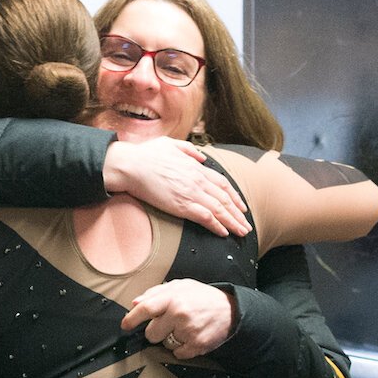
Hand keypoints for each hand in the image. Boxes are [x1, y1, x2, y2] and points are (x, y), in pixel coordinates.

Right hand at [103, 138, 249, 237]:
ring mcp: (191, 193)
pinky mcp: (182, 205)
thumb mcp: (170, 144)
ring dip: (233, 222)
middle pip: (225, 199)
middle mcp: (198, 180)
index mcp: (196, 167)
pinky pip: (206, 217)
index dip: (235, 197)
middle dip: (238, 214)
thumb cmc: (145, 154)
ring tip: (242, 232)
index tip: (241, 207)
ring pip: (220, 210)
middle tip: (246, 226)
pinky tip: (224, 233)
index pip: (223, 183)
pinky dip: (217, 226)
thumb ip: (189, 150)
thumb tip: (202, 157)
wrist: (131, 165)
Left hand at [121, 279, 235, 358]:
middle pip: (152, 334)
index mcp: (173, 297)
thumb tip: (135, 303)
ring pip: (165, 344)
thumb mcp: (181, 286)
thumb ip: (156, 293)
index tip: (125, 325)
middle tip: (170, 324)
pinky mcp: (196, 345)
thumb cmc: (203, 297)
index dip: (132, 319)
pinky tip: (192, 336)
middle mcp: (179, 314)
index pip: (145, 309)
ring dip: (171, 339)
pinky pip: (178, 354)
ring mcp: (188, 331)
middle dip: (157, 331)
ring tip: (185, 328)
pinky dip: (183, 348)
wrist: (231, 310)